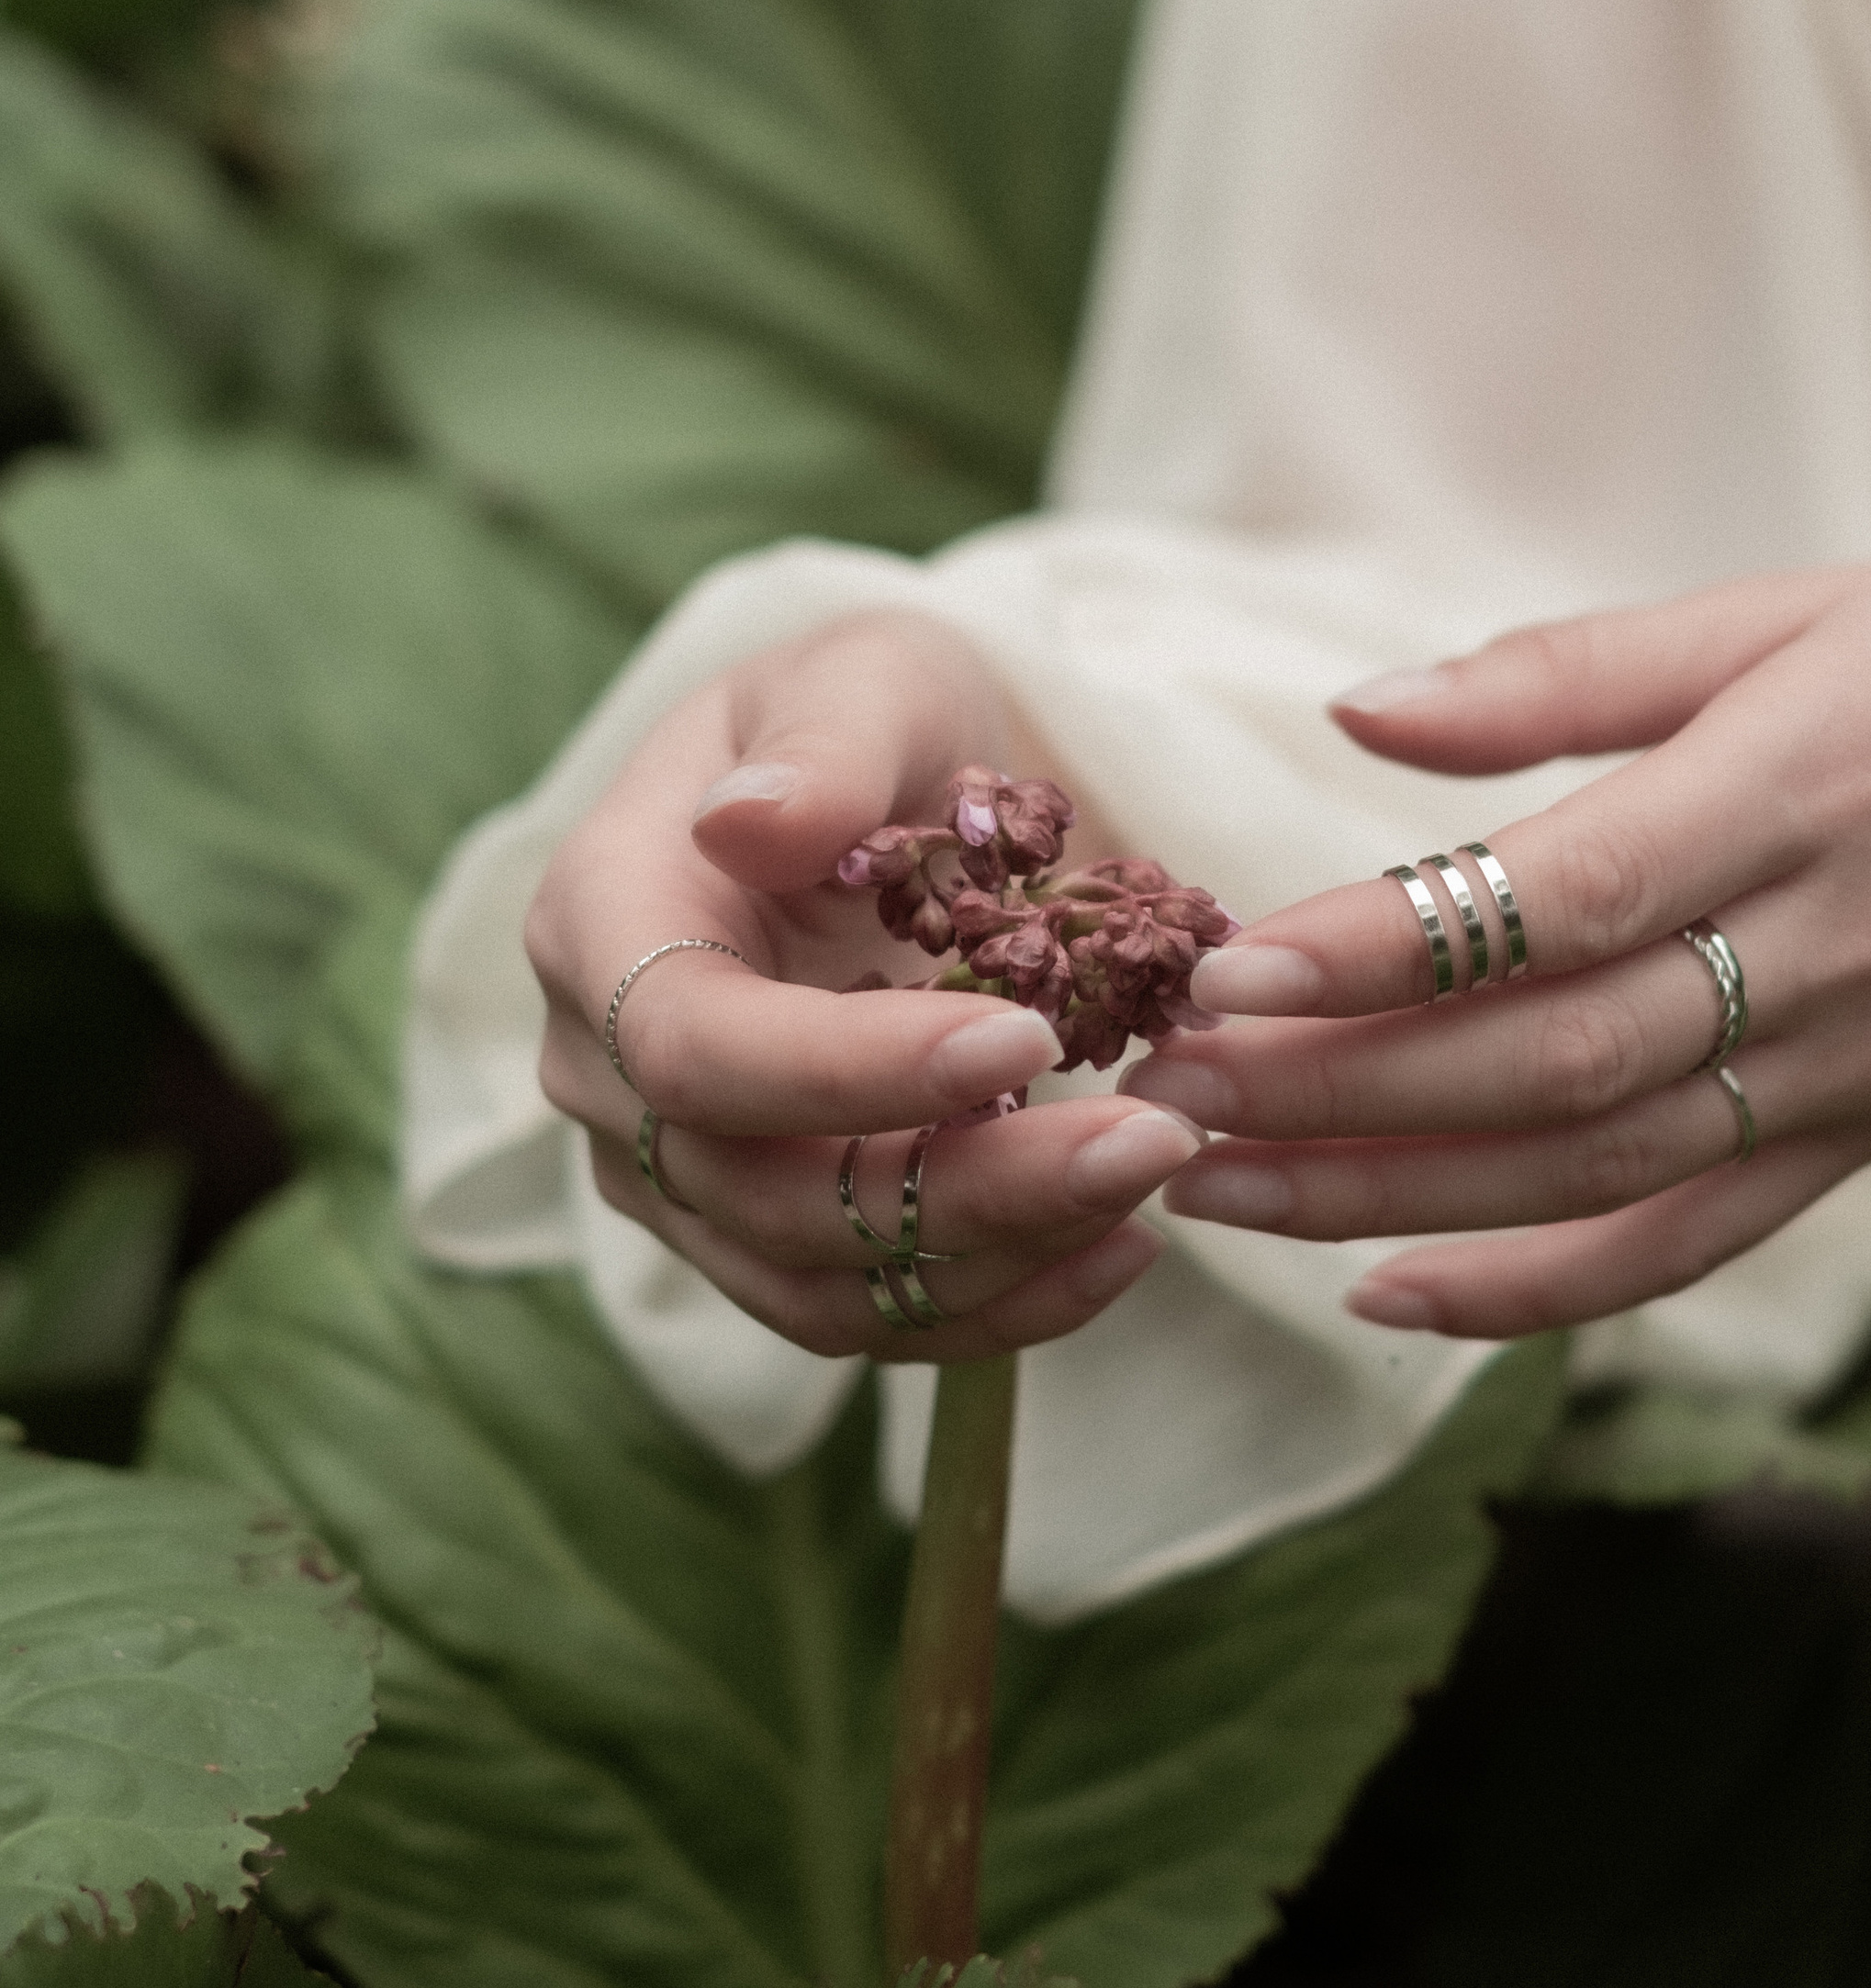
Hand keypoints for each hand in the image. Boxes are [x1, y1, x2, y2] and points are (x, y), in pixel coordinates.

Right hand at [527, 611, 1203, 1361]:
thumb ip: (824, 748)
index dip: (849, 1068)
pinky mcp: (754, 1231)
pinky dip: (994, 1300)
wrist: (868, 782)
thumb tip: (752, 825)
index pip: (696, 1044)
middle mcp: (605, 1071)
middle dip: (969, 1184)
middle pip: (767, 1190)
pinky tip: (1119, 1245)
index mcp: (602, 920)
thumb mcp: (863, 675)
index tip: (1025, 1035)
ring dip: (999, 1256)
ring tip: (1151, 1182)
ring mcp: (671, 1169)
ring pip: (819, 1281)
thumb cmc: (862, 712)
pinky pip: (861, 1312)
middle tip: (1152, 1140)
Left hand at [1142, 550, 1870, 1335]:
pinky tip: (1388, 1295)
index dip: (1385, 950)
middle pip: (1552, 1060)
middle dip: (1341, 1093)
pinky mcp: (1866, 1138)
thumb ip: (1559, 673)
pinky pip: (1689, 1245)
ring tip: (1220, 1192)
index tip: (1228, 971)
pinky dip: (1538, 1292)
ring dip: (1392, 1198)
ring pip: (1597, 1172)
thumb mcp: (1768, 612)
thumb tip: (1360, 710)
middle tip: (1170, 1095)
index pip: (1556, 901)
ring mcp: (1849, 1071)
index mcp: (1789, 794)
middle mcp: (1822, 957)